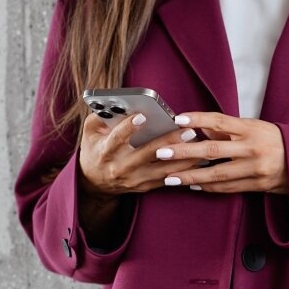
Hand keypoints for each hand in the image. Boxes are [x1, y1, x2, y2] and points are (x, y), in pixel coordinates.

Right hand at [76, 108, 210, 197]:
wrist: (93, 183)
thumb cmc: (94, 150)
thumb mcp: (90, 132)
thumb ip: (101, 116)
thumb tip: (119, 102)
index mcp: (104, 152)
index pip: (116, 139)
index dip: (128, 127)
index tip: (143, 115)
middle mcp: (119, 168)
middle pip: (146, 154)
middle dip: (168, 142)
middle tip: (187, 130)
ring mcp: (133, 180)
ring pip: (161, 170)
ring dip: (182, 158)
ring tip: (198, 145)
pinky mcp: (143, 187)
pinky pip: (166, 180)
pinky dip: (182, 171)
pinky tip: (197, 162)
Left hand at [149, 111, 288, 194]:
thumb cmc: (276, 141)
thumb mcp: (256, 128)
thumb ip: (229, 130)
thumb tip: (201, 129)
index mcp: (252, 129)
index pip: (221, 121)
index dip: (198, 119)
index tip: (178, 119)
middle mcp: (253, 148)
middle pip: (213, 150)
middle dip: (184, 152)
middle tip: (161, 153)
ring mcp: (255, 169)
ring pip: (217, 174)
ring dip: (191, 176)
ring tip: (169, 177)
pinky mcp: (256, 185)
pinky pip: (227, 187)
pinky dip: (208, 187)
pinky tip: (192, 184)